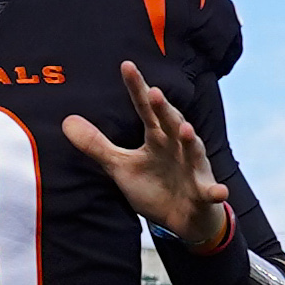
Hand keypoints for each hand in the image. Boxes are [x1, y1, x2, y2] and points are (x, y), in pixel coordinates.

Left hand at [57, 62, 230, 247]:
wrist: (183, 218)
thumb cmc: (154, 186)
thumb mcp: (120, 166)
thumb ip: (96, 145)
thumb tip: (66, 121)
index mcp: (156, 138)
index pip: (145, 109)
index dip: (136, 88)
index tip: (126, 66)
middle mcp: (177, 146)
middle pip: (170, 123)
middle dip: (164, 109)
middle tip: (153, 92)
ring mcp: (193, 168)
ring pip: (193, 151)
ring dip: (191, 140)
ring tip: (185, 129)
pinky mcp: (204, 192)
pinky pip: (211, 191)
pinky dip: (215, 191)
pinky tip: (218, 191)